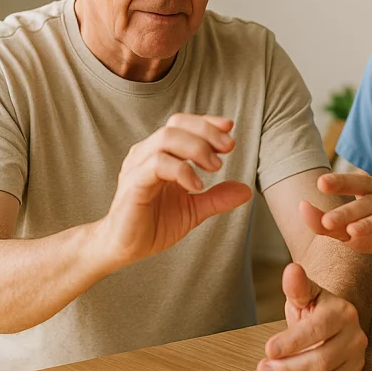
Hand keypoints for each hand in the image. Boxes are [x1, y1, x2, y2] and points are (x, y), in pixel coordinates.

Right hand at [95, 114, 252, 270]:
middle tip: (229, 148)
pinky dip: (181, 170)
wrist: (125, 248)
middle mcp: (146, 154)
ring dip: (196, 148)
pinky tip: (196, 186)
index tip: (229, 128)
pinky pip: (157, 164)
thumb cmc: (153, 225)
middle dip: (206, 132)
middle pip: (175, 125)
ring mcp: (137, 167)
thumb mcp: (193, 210)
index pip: (181, 125)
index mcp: (159, 154)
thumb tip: (247, 190)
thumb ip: (217, 197)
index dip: (206, 122)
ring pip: (166, 139)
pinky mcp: (133, 183)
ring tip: (215, 167)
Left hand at [257, 263, 366, 370]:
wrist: (332, 323)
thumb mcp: (303, 294)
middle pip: (322, 362)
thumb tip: (292, 270)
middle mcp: (355, 338)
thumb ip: (296, 285)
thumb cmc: (314, 308)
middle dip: (287, 369)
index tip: (268, 349)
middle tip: (262, 369)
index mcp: (343, 313)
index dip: (292, 342)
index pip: (317, 330)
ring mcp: (356, 362)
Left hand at [301, 172, 371, 272]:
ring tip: (351, 232)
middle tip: (326, 220)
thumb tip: (302, 207)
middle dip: (348, 211)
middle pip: (370, 202)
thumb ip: (325, 221)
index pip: (358, 182)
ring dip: (370, 224)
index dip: (341, 181)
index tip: (320, 183)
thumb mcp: (350, 227)